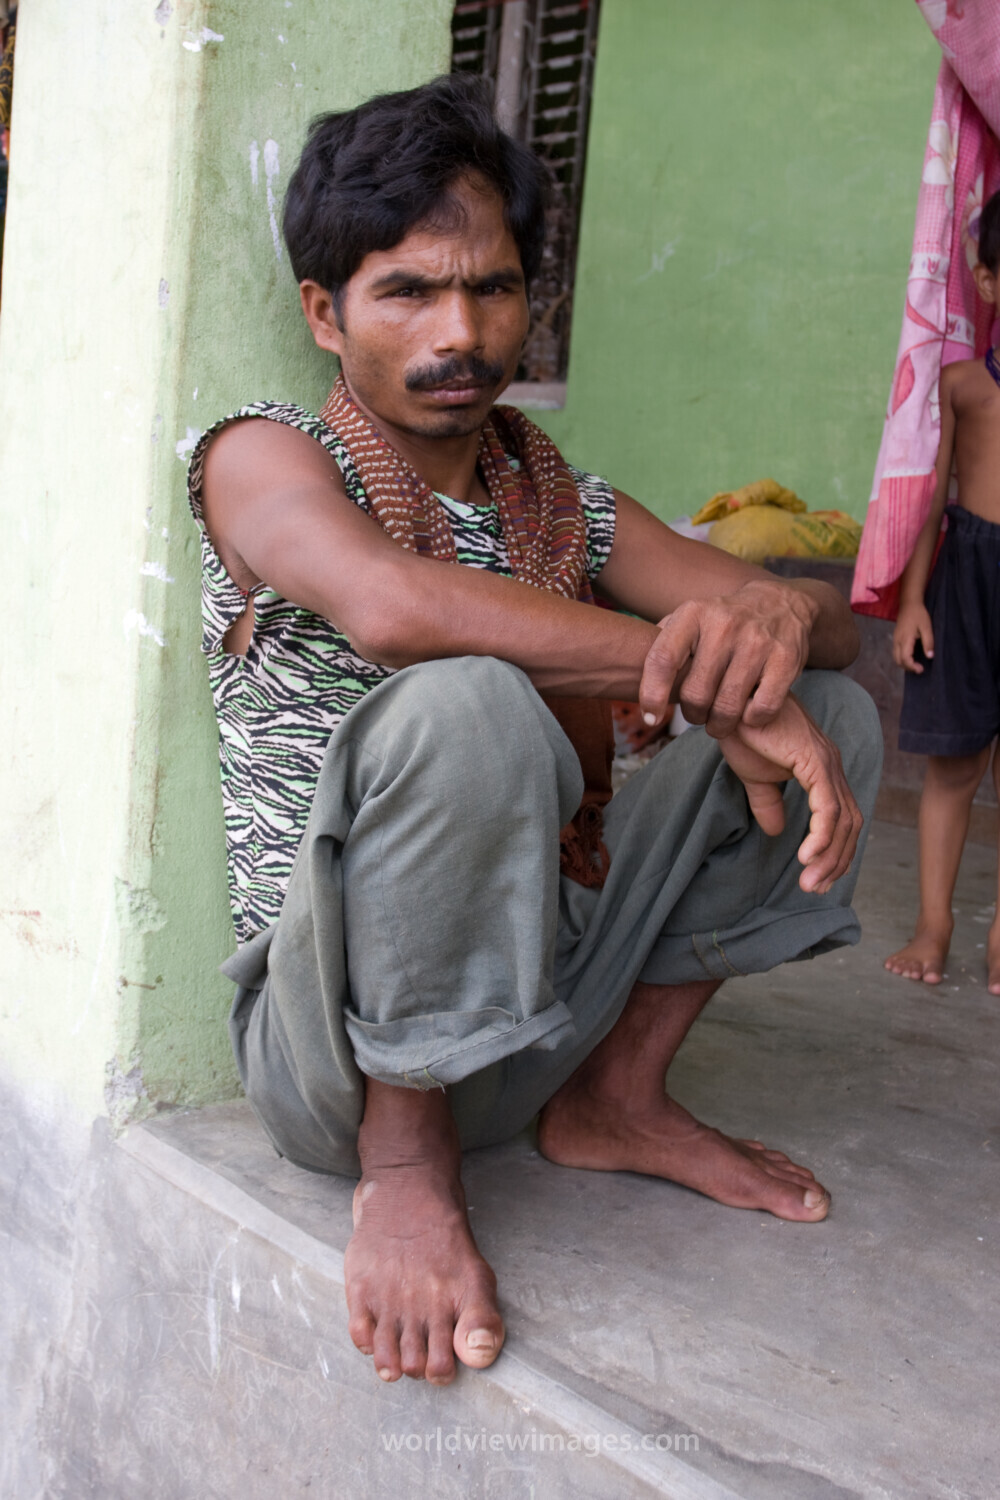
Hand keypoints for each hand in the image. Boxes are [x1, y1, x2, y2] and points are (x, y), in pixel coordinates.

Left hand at [637, 580, 817, 737]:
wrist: (782, 603)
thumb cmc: (725, 620)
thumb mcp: (692, 616)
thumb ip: (663, 639)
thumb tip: (629, 666)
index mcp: (694, 613)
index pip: (662, 660)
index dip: (651, 694)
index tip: (650, 717)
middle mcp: (725, 624)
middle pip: (695, 694)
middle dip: (693, 715)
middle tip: (698, 715)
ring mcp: (757, 641)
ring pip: (727, 707)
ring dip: (720, 725)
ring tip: (720, 722)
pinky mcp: (785, 658)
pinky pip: (761, 708)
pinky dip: (751, 720)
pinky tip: (748, 714)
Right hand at [717, 692, 862, 893]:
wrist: (732, 701)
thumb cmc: (743, 730)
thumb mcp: (755, 776)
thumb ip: (768, 803)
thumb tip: (776, 832)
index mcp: (822, 770)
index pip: (842, 818)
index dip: (835, 851)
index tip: (817, 878)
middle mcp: (832, 767)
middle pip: (851, 824)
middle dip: (837, 861)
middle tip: (814, 888)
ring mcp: (827, 763)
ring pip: (843, 820)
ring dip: (829, 856)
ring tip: (808, 881)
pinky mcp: (814, 761)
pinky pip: (827, 807)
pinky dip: (822, 835)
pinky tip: (806, 856)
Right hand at [892, 603, 933, 672]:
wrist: (909, 604)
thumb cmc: (919, 614)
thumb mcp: (927, 627)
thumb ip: (928, 642)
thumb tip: (930, 656)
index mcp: (905, 639)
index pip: (905, 658)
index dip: (912, 666)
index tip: (921, 669)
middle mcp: (897, 641)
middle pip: (898, 660)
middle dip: (908, 667)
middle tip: (920, 668)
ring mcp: (895, 639)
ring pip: (895, 657)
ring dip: (904, 664)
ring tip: (916, 664)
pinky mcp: (896, 638)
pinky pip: (896, 652)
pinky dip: (902, 658)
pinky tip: (911, 657)